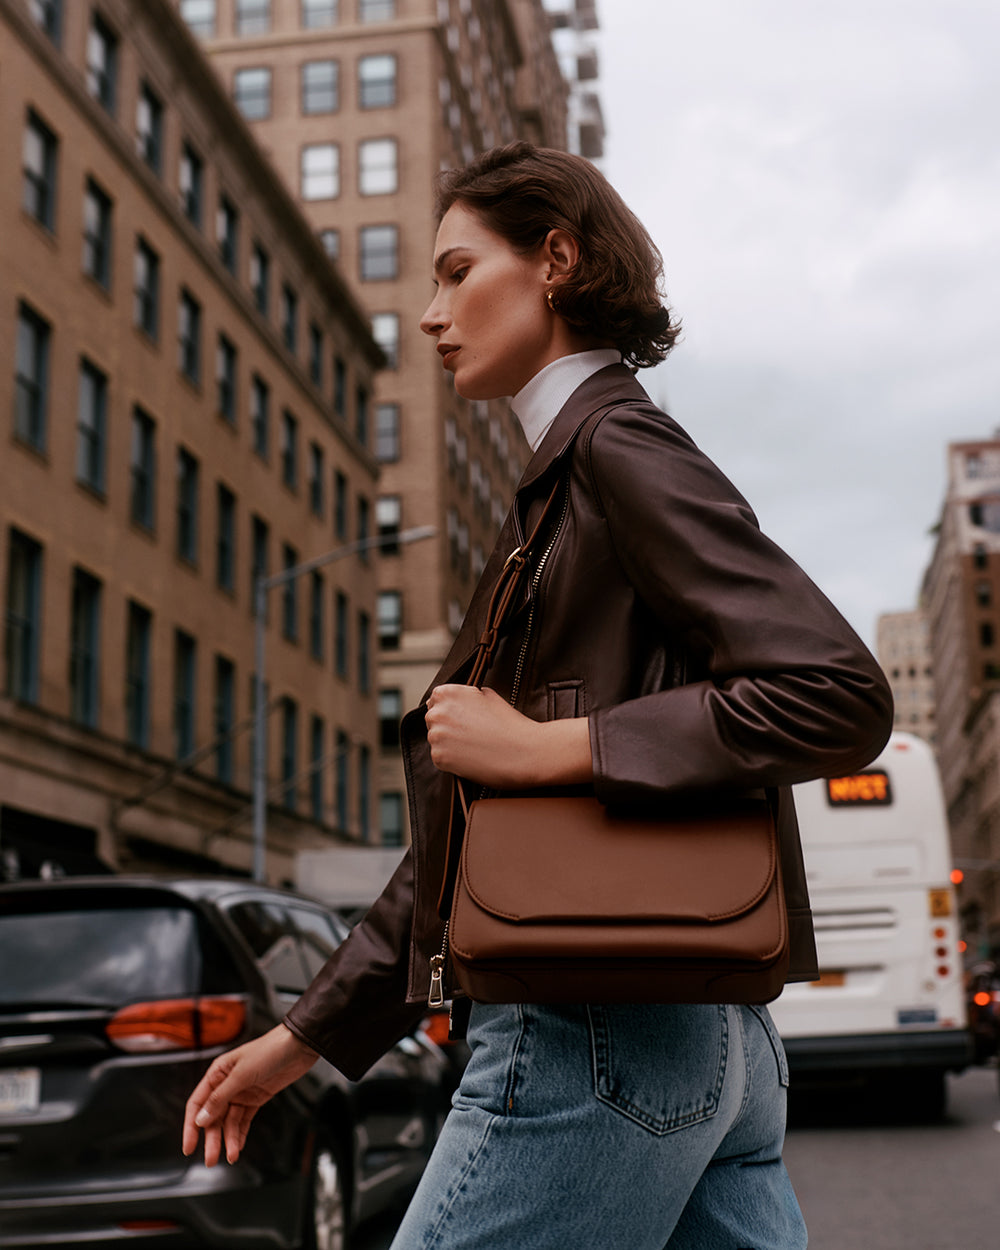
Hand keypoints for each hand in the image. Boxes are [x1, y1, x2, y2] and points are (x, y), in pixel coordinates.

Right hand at [182, 1024, 318, 1165]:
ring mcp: (242, 1092)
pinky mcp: (256, 1098)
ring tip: (231, 1156)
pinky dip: (240, 1134)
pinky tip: (238, 1146)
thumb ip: (220, 1097)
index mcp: (217, 1073)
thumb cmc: (269, 1050)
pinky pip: (244, 1120)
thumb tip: (201, 1119)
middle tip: (210, 1159)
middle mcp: (227, 1084)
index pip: (197, 1104)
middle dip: (212, 1139)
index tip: (188, 1147)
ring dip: (228, 1140)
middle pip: (213, 1117)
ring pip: (229, 1122)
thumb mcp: (242, 1074)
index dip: (191, 1126)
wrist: (298, 1046)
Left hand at [425, 684, 592, 787]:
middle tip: (469, 734)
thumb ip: (468, 695)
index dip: (450, 709)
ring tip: (473, 746)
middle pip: (433, 719)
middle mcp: (437, 712)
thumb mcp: (489, 696)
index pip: (436, 699)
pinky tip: (471, 757)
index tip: (461, 717)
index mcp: (448, 693)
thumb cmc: (510, 724)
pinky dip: (452, 759)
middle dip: (447, 725)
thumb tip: (460, 700)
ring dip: (449, 743)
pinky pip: (440, 757)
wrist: (524, 751)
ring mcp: (436, 736)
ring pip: (436, 739)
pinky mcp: (439, 757)